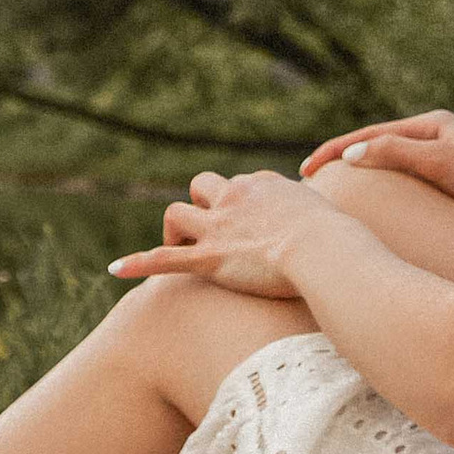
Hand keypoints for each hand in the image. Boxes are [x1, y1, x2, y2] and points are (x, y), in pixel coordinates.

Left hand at [108, 169, 319, 298]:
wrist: (324, 250)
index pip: (244, 185)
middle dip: (201, 204)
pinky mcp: (209, 258)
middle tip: (211, 231)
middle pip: (203, 185)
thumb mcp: (334, 215)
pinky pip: (163, 259)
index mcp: (265, 185)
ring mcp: (219, 227)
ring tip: (179, 250)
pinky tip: (114, 269)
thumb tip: (334, 227)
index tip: (256, 224)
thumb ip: (323, 215)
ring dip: (174, 231)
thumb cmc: (339, 240)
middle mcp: (236, 198)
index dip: (244, 204)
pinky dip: (137, 262)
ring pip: (176, 214)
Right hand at [299, 109, 453, 216]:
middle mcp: (442, 138)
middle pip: (379, 147)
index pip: (371, 134)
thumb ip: (398, 153)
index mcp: (435, 124)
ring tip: (336, 197)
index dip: (335, 151)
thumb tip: (352, 155)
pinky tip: (380, 214)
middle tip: (310, 184)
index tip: (305, 171)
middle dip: (344, 161)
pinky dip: (387, 193)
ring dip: (363, 177)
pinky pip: (411, 185)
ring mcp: (450, 161)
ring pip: (394, 167)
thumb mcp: (443, 163)